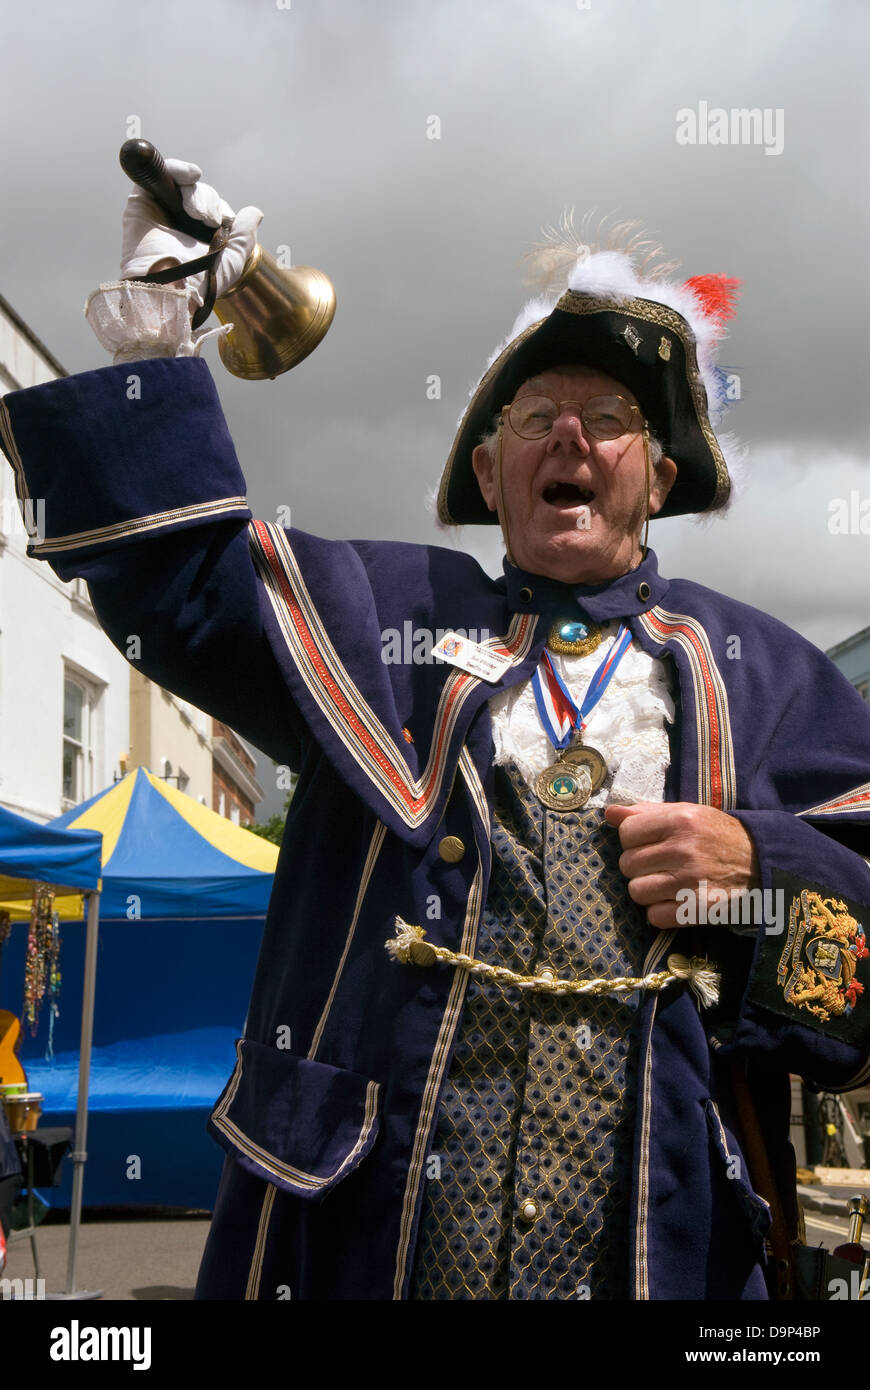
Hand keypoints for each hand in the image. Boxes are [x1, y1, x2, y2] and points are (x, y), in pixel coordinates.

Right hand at [119, 158, 262, 302]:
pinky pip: (161, 172)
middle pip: (200, 194)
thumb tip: (255, 213)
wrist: (170, 286)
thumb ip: (243, 236)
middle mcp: (178, 222)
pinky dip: (178, 169)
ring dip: (197, 194)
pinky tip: (191, 176)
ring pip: (184, 184)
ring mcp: (159, 210)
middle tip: (208, 221)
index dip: (220, 210)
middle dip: (209, 204)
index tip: (223, 223)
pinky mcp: (142, 200)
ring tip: (197, 213)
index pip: (213, 208)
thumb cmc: (200, 283)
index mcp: (198, 236)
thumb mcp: (232, 261)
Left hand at [604, 801, 760, 928]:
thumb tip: (609, 814)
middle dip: (639, 866)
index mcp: (680, 819)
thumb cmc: (717, 836)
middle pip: (628, 864)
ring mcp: (690, 881)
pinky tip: (675, 901)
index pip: (627, 832)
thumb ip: (646, 812)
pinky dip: (661, 912)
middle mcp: (683, 849)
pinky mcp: (697, 909)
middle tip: (660, 865)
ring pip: (636, 891)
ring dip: (648, 891)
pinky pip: (654, 917)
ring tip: (666, 884)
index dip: (633, 840)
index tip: (648, 843)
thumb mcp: (687, 813)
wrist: (762, 865)